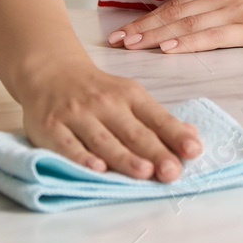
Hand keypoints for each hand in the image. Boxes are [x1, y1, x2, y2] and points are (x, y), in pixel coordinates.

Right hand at [19, 60, 201, 181]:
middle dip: (155, 151)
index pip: (156, 117)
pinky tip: (96, 169)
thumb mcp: (129, 96)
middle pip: (133, 132)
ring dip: (124, 157)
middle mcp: (105, 104)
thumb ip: (157, 119)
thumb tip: (190, 135)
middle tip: (172, 170)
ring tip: (144, 172)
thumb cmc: (96, 90)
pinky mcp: (51, 127)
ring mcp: (77, 115)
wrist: (49, 70)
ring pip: (103, 140)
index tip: (194, 150)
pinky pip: (68, 145)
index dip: (175, 134)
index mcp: (129, 95)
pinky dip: (82, 157)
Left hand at [106, 0, 242, 53]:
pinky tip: (168, 48)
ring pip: (186, 24)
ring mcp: (237, 10)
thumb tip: (206, 15)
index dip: (149, 17)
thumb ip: (229, 1)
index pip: (178, 4)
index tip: (125, 29)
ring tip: (130, 45)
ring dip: (154, 36)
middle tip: (114, 40)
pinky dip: (186, 42)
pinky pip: (211, 36)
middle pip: (174, 13)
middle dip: (142, 27)